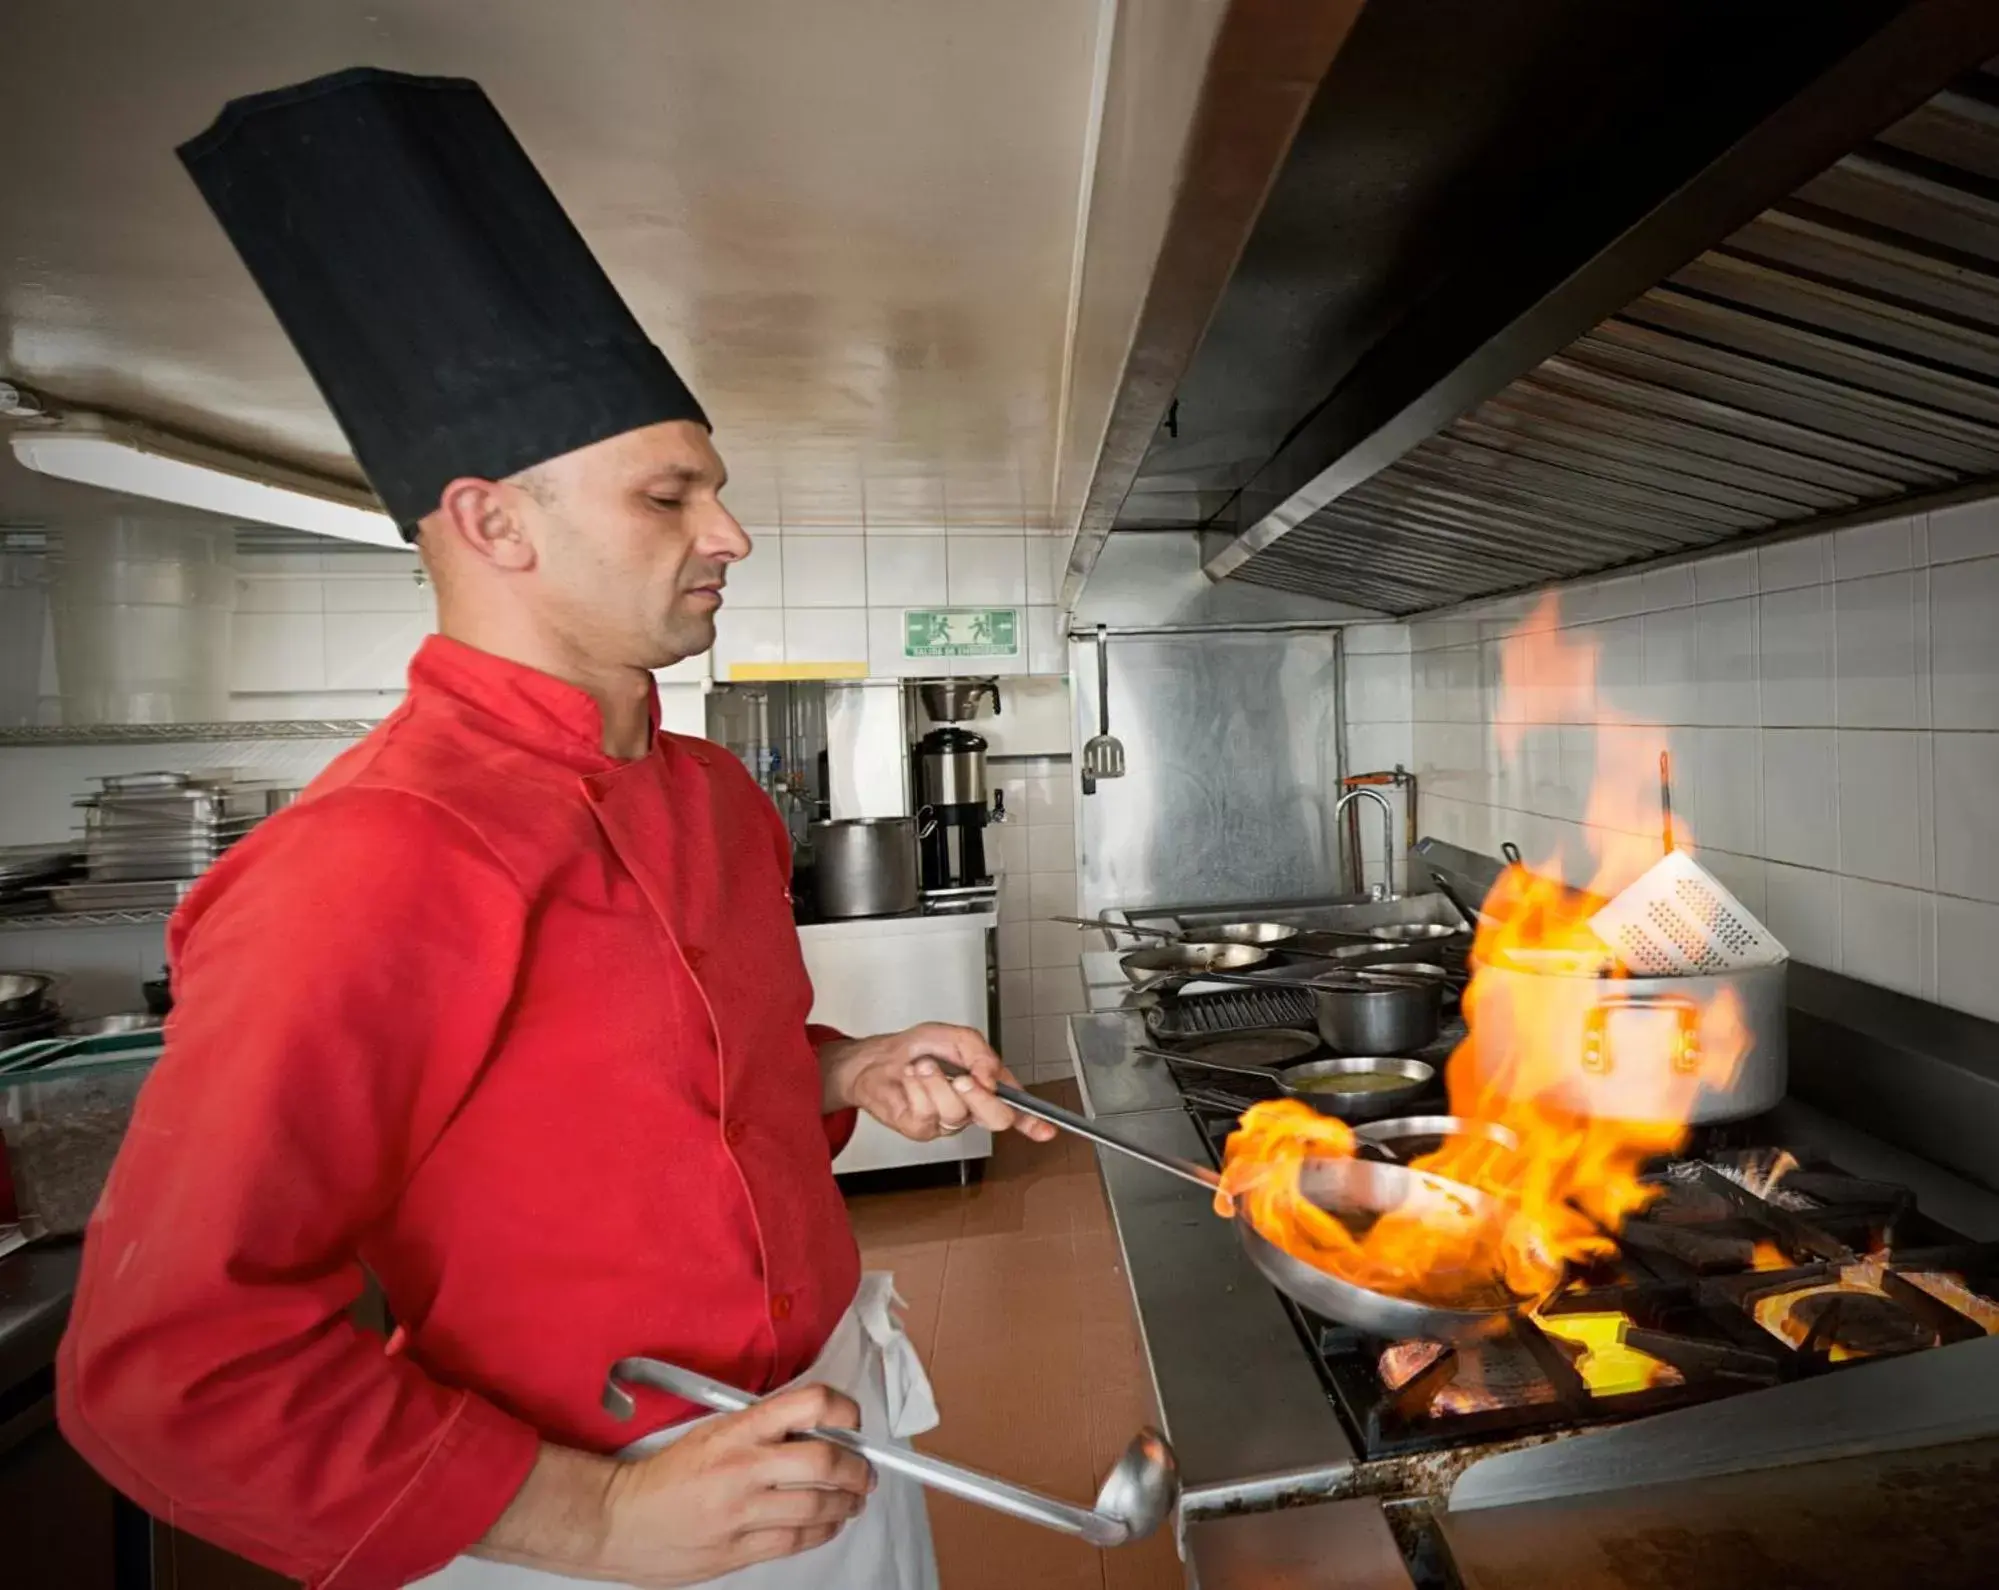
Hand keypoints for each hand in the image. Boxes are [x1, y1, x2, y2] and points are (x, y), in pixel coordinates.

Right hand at [479, 1385, 873, 1586]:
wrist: (618, 1521)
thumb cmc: (661, 1475)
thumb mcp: (709, 1431)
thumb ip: (758, 1428)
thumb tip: (809, 1427)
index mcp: (736, 1430)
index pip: (807, 1404)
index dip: (842, 1408)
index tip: (852, 1417)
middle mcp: (744, 1468)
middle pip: (825, 1461)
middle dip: (857, 1467)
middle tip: (865, 1469)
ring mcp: (743, 1512)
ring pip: (818, 1506)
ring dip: (847, 1501)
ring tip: (854, 1498)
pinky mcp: (739, 1549)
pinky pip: (797, 1539)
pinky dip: (823, 1529)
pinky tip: (829, 1522)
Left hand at [820, 1023, 1058, 1144]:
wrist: (877, 1059)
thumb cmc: (916, 1048)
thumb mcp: (955, 1037)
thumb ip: (980, 1053)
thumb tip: (992, 1077)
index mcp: (986, 1087)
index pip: (1016, 1108)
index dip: (1033, 1121)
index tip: (1047, 1130)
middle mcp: (971, 1107)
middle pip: (996, 1118)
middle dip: (980, 1096)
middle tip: (964, 1078)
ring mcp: (947, 1121)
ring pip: (958, 1112)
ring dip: (937, 1082)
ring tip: (923, 1067)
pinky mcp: (922, 1129)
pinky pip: (929, 1112)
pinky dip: (917, 1088)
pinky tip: (911, 1079)